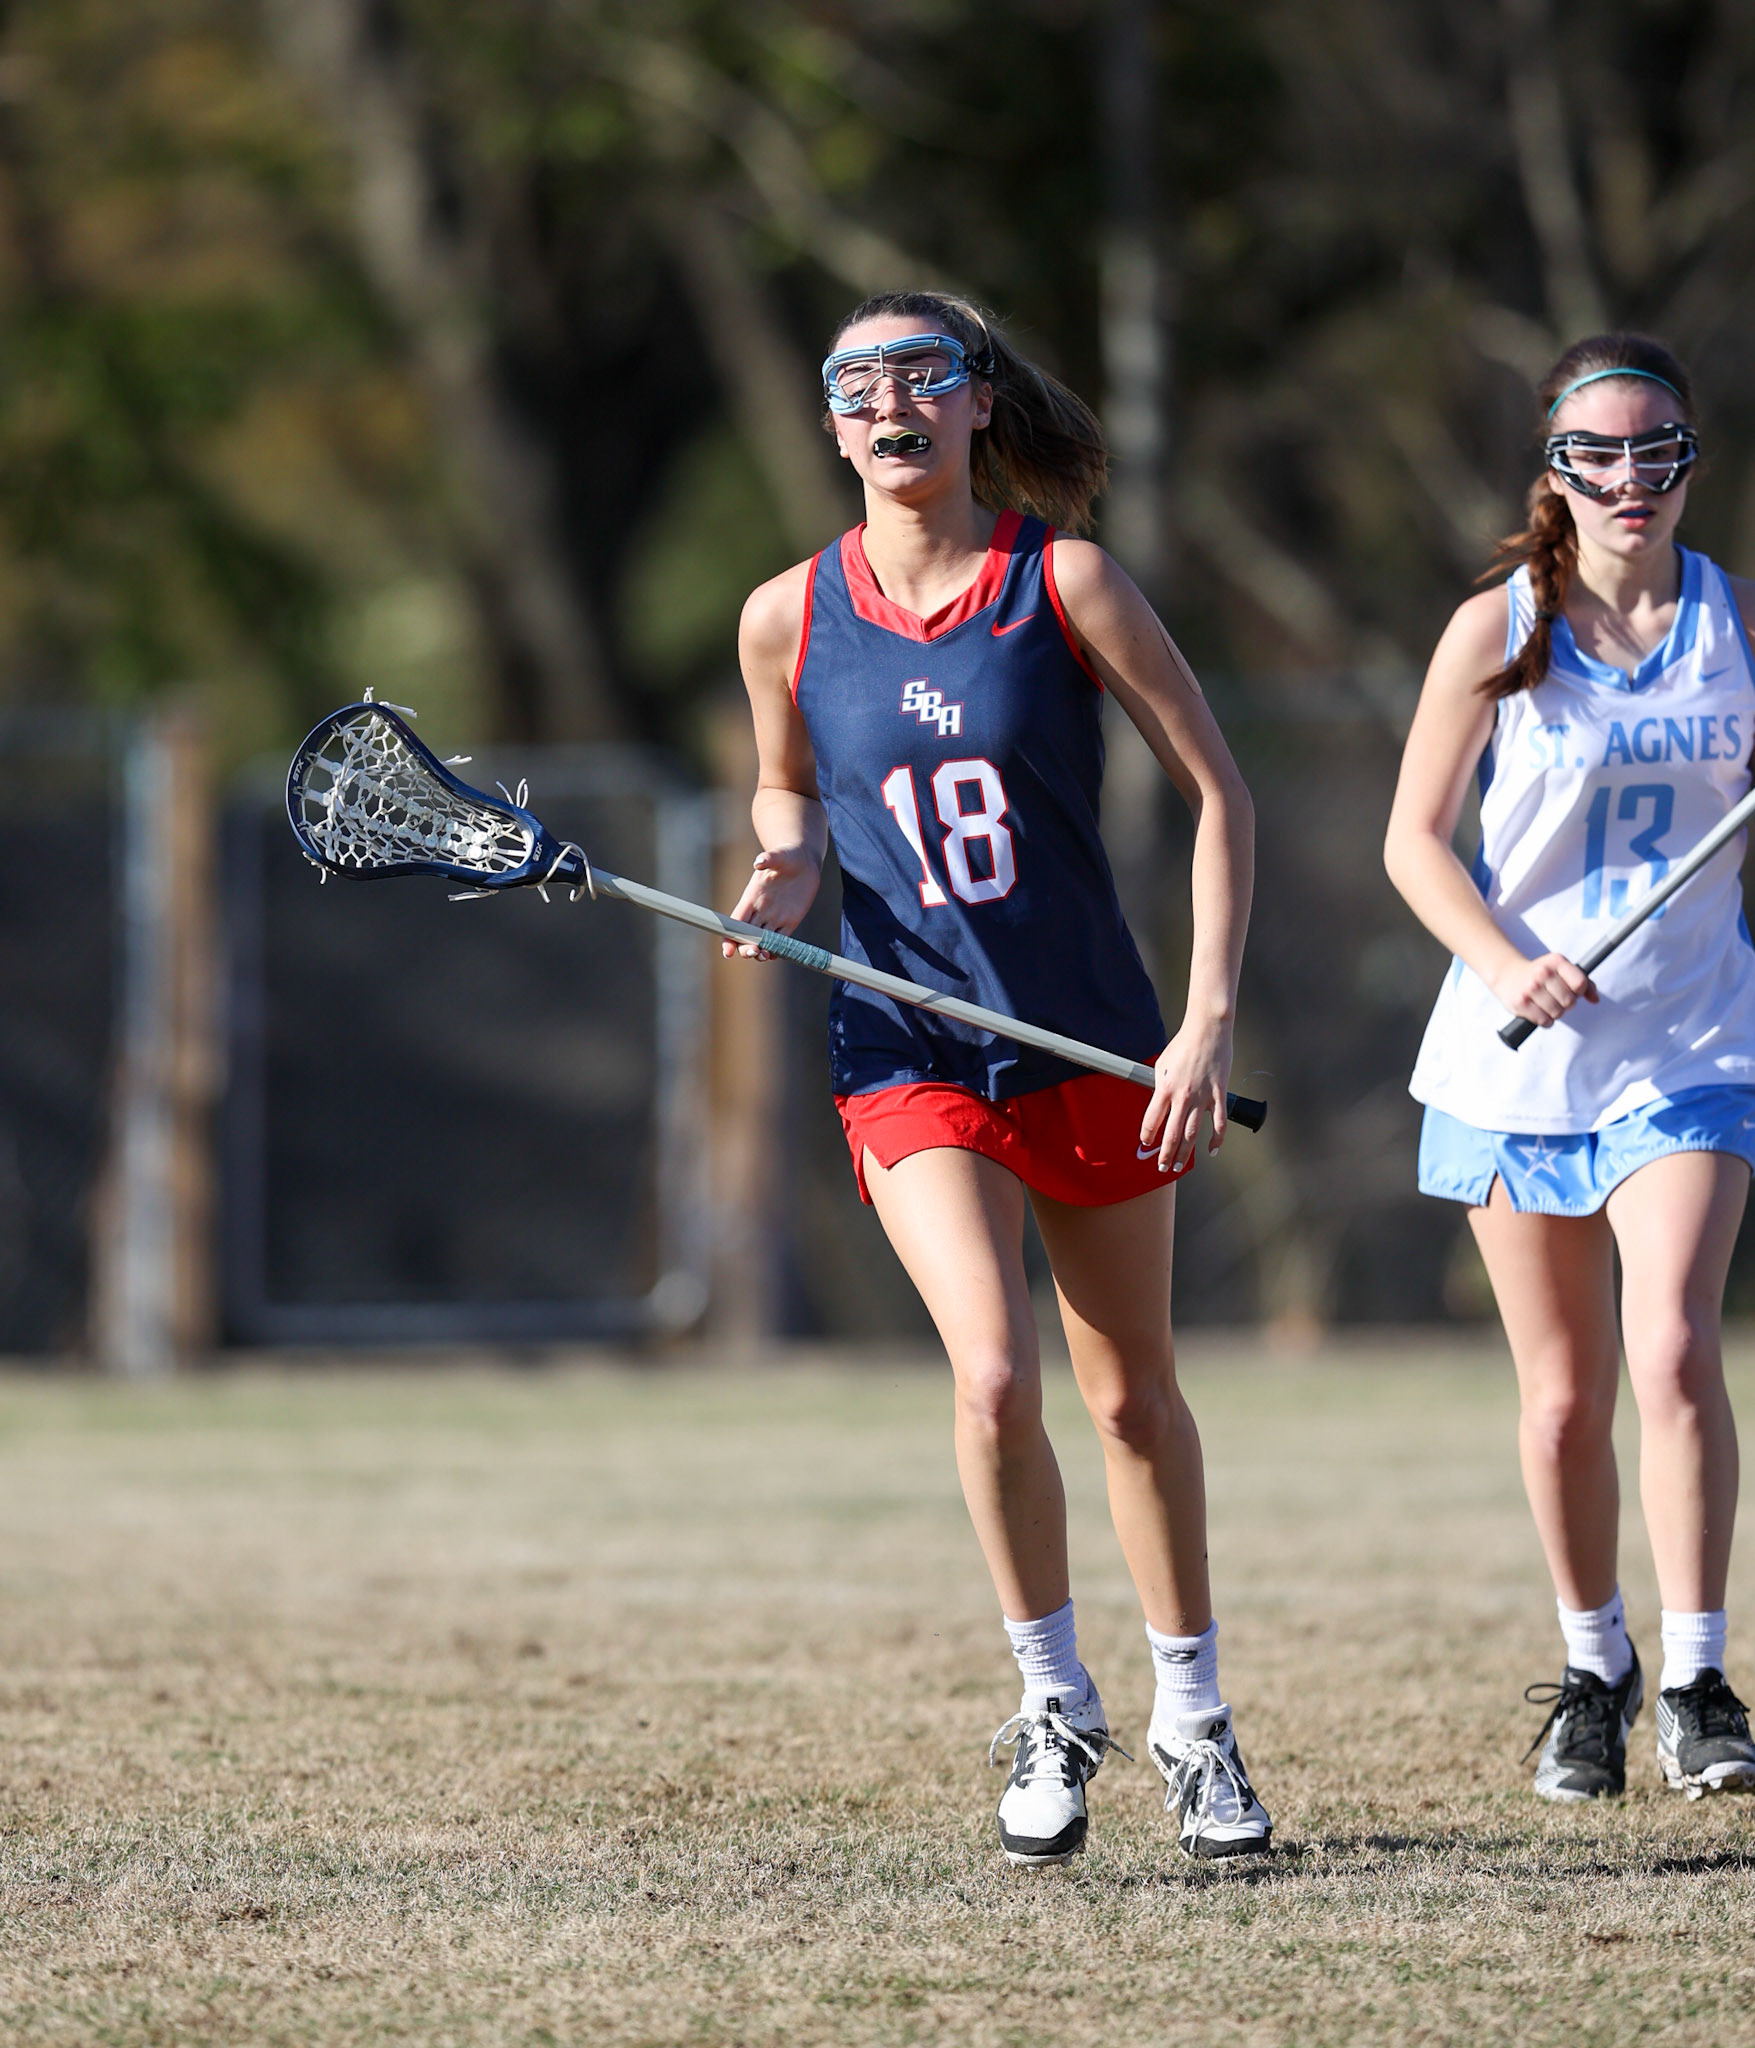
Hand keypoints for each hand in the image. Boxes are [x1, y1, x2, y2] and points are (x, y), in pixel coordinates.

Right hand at [722, 845, 820, 959]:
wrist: (804, 860)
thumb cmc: (788, 855)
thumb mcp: (779, 856)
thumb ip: (768, 859)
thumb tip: (758, 862)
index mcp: (751, 897)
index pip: (735, 921)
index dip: (730, 937)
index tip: (728, 951)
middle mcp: (760, 911)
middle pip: (746, 935)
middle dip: (745, 947)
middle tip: (753, 952)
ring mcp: (774, 918)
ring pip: (762, 941)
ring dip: (760, 952)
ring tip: (765, 956)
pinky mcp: (790, 922)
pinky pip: (781, 941)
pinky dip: (776, 950)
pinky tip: (776, 956)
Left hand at [1139, 1017, 1233, 1178]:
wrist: (1208, 1030)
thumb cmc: (1183, 1044)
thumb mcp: (1162, 1063)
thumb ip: (1160, 1085)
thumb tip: (1158, 1101)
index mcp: (1165, 1088)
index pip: (1152, 1120)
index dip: (1147, 1136)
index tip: (1146, 1144)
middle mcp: (1182, 1096)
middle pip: (1171, 1134)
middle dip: (1165, 1154)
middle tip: (1162, 1167)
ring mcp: (1202, 1097)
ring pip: (1193, 1134)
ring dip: (1185, 1153)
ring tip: (1180, 1165)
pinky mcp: (1219, 1095)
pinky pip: (1219, 1123)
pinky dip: (1217, 1140)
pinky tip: (1212, 1150)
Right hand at [1490, 950, 1597, 1028]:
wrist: (1509, 975)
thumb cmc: (1541, 974)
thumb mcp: (1562, 970)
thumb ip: (1584, 982)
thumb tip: (1595, 1000)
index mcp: (1556, 961)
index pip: (1580, 983)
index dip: (1579, 991)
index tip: (1571, 990)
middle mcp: (1543, 972)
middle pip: (1570, 1001)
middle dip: (1566, 1004)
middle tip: (1557, 998)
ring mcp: (1530, 988)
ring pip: (1557, 1012)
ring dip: (1555, 1013)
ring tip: (1547, 1004)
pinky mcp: (1521, 1002)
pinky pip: (1544, 1020)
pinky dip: (1545, 1020)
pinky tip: (1539, 1011)